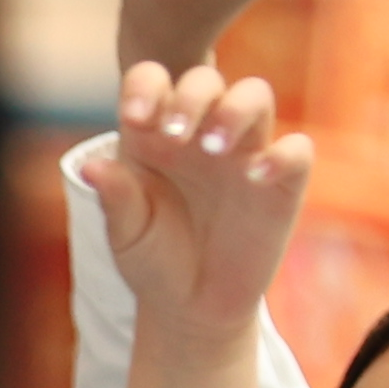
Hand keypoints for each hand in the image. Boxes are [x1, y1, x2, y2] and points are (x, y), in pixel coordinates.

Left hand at [91, 62, 312, 339]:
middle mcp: (202, 132)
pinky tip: (255, 177)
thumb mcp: (127, 233)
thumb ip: (115, 197)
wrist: (192, 307)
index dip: (145, 86)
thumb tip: (92, 167)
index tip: (134, 118)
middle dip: (191, 96)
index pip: (153, 80)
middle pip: (206, 79)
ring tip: (213, 148)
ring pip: (255, 96)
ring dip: (235, 110)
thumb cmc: (153, 261)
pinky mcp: (281, 183)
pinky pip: (296, 150)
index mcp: (156, 134)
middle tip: (175, 136)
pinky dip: (282, 155)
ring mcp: (245, 153)